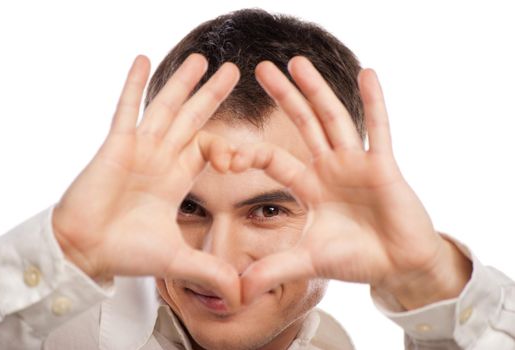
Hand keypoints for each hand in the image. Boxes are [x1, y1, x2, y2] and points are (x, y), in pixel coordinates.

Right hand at [52, 53, 241, 306]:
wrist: (85, 252)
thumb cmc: (125, 252)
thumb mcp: (176, 259)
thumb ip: (209, 269)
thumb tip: (242, 295)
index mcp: (176, 179)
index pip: (207, 149)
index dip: (227, 149)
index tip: (241, 162)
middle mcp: (161, 158)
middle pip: (192, 119)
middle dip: (212, 96)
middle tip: (233, 71)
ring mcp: (139, 149)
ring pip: (165, 108)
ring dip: (182, 82)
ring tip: (200, 58)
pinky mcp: (116, 145)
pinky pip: (126, 109)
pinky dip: (134, 85)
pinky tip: (142, 59)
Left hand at [234, 56, 471, 308]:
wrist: (398, 265)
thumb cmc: (356, 259)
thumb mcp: (309, 261)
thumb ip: (274, 269)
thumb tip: (236, 289)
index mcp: (310, 186)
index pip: (274, 160)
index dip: (250, 155)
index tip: (226, 154)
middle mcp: (330, 168)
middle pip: (302, 125)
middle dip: (283, 97)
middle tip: (260, 69)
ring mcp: (356, 163)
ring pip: (333, 119)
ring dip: (317, 90)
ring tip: (298, 62)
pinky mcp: (383, 166)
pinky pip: (379, 129)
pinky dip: (374, 102)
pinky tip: (367, 74)